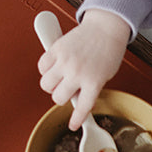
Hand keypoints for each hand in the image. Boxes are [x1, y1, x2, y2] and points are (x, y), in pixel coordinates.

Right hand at [37, 9, 129, 129]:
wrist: (106, 26)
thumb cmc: (108, 50)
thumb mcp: (105, 74)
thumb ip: (91, 87)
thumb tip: (74, 98)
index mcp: (94, 81)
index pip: (82, 107)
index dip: (76, 120)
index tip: (72, 125)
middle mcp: (77, 73)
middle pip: (58, 98)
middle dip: (61, 97)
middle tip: (66, 90)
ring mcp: (65, 61)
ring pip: (46, 84)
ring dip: (51, 84)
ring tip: (58, 78)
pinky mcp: (56, 49)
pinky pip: (42, 66)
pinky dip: (45, 69)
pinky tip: (53, 66)